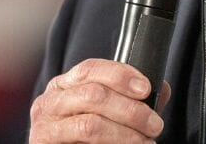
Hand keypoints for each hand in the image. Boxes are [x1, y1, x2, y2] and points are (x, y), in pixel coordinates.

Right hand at [29, 58, 170, 142]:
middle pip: (93, 95)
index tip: (146, 88)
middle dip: (131, 110)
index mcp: (64, 85)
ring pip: (90, 125)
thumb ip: (132, 98)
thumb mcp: (107, 112)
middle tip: (154, 125)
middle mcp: (50, 102)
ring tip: (145, 142)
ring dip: (125, 134)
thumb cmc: (85, 137)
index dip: (120, 75)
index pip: (90, 69)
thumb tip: (160, 89)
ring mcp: (45, 127)